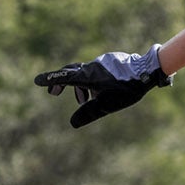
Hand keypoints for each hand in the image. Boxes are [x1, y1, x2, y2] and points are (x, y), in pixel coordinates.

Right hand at [35, 44, 171, 127]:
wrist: (147, 71)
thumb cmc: (127, 89)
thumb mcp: (107, 105)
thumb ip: (88, 114)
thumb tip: (72, 123)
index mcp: (87, 76)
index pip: (64, 77)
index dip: (49, 79)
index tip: (37, 81)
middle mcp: (92, 66)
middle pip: (71, 72)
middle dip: (61, 82)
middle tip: (54, 93)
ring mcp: (101, 62)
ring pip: (85, 73)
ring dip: (81, 86)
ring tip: (85, 101)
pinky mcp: (111, 61)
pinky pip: (97, 71)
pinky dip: (93, 82)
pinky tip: (102, 91)